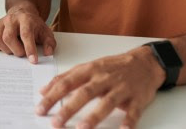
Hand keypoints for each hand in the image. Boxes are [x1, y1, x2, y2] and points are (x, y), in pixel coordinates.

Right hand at [0, 4, 55, 62]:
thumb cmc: (33, 25)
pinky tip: (3, 46)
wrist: (22, 12)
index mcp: (26, 19)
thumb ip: (49, 43)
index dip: (29, 48)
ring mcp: (0, 22)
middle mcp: (11, 19)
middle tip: (22, 53)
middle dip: (16, 50)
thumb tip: (48, 53)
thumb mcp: (46, 32)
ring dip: (5, 49)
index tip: (33, 60)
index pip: (26, 34)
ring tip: (13, 49)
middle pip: (8, 37)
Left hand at [37, 47, 164, 127]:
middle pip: (85, 93)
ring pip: (107, 102)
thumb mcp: (88, 67)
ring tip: (81, 128)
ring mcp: (122, 88)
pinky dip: (128, 122)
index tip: (40, 108)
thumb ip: (66, 78)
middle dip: (69, 108)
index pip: (67, 83)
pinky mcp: (137, 98)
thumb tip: (43, 90)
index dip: (53, 96)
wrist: (145, 62)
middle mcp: (105, 78)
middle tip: (56, 122)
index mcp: (91, 70)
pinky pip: (133, 112)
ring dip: (94, 116)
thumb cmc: (113, 66)